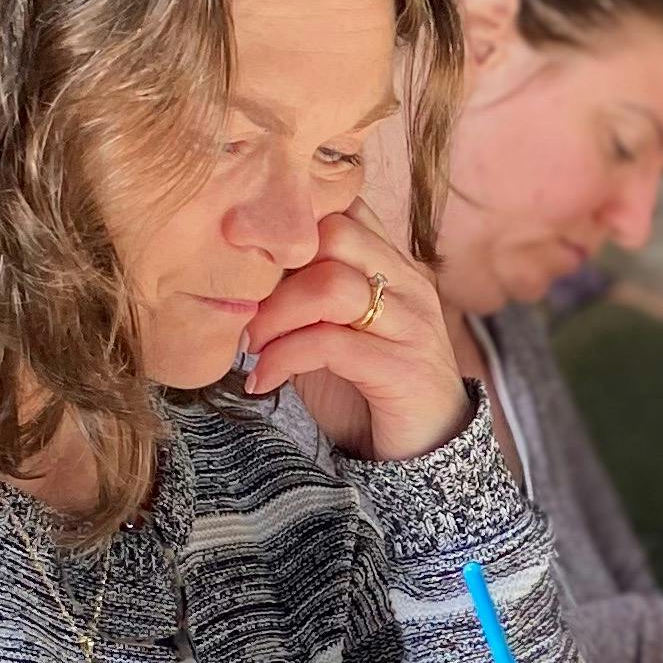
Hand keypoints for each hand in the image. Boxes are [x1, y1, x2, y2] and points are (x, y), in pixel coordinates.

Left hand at [243, 239, 466, 462]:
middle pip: (334, 234)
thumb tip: (241, 266)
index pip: (344, 208)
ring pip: (331, 286)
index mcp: (393, 265)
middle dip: (276, 272)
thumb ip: (303, 291)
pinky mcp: (403, 368)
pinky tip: (264, 380)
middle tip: (245, 310)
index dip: (291, 224)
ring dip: (276, 315)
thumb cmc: (366, 388)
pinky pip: (330, 344)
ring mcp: (411, 325)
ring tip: (253, 345)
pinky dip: (283, 358)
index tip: (248, 259)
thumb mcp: (331, 328)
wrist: (422, 454)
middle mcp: (408, 285)